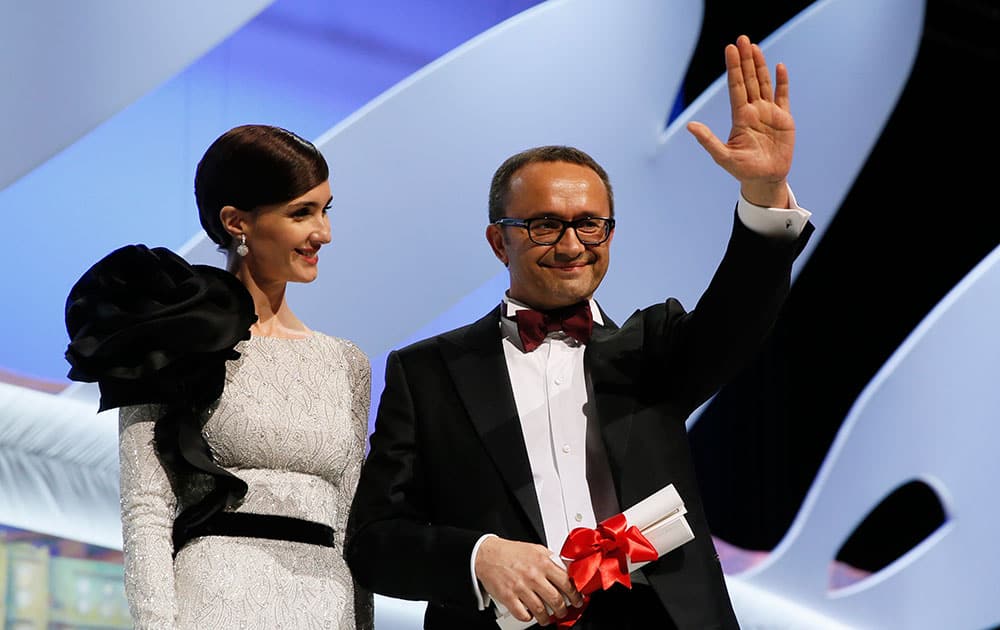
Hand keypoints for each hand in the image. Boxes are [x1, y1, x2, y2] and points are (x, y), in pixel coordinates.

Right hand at [475, 536, 583, 625]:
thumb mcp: (536, 549)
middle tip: (562, 612)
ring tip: (548, 618)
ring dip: (547, 618)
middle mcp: (533, 575)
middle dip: (562, 610)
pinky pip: (522, 614)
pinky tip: (530, 616)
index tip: (577, 600)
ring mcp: (520, 587)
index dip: (575, 595)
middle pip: (556, 599)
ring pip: (540, 610)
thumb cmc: (511, 552)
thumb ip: (551, 560)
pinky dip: (528, 618)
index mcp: (542, 563)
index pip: (566, 583)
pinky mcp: (508, 597)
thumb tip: (566, 570)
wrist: (487, 554)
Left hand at [687, 34, 793, 207]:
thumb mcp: (723, 156)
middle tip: (742, 39)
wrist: (765, 180)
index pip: (736, 87)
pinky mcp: (784, 119)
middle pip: (749, 80)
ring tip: (755, 47)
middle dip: (746, 60)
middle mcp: (753, 111)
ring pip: (764, 83)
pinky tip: (779, 67)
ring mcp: (769, 113)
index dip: (733, 68)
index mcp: (740, 117)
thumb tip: (690, 126)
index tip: (730, 49)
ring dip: (760, 65)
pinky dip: (782, 82)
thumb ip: (708, 141)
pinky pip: (782, 96)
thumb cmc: (743, 170)